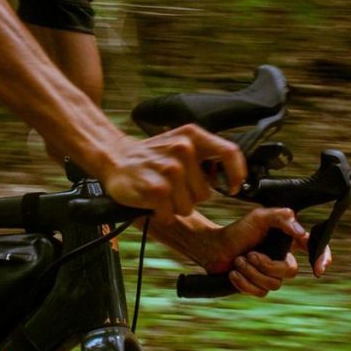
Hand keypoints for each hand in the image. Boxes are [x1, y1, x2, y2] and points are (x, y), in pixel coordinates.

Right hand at [100, 124, 245, 219]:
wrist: (114, 158)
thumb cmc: (152, 156)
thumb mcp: (181, 143)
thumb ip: (207, 156)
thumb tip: (233, 178)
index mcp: (193, 136)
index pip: (230, 152)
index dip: (236, 174)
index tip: (233, 188)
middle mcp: (183, 149)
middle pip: (206, 193)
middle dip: (190, 197)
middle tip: (172, 187)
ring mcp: (169, 169)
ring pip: (188, 207)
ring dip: (174, 207)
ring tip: (160, 192)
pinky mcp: (156, 189)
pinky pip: (170, 214)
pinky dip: (161, 214)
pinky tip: (152, 201)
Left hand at [205, 207, 331, 296]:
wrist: (215, 248)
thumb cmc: (239, 230)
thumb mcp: (259, 217)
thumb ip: (280, 218)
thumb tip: (299, 230)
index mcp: (289, 241)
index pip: (313, 248)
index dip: (322, 258)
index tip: (318, 269)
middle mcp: (283, 258)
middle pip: (291, 271)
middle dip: (268, 265)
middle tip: (250, 254)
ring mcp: (272, 275)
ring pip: (274, 284)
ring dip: (251, 272)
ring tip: (237, 261)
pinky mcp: (259, 287)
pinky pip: (260, 293)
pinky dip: (244, 283)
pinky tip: (233, 273)